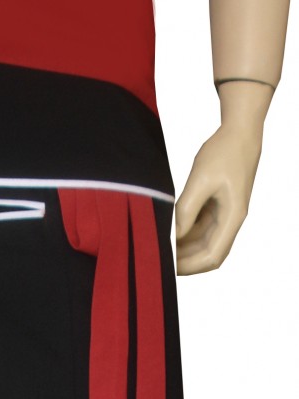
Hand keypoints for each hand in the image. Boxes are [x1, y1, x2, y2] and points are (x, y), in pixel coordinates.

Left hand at [174, 120, 262, 274]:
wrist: (239, 131)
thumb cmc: (224, 152)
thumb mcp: (200, 180)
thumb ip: (186, 210)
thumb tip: (173, 236)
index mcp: (233, 217)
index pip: (212, 256)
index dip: (190, 266)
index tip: (168, 266)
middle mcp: (231, 220)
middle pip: (208, 254)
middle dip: (184, 261)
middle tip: (158, 260)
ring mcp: (224, 215)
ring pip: (203, 243)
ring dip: (183, 248)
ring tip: (159, 247)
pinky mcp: (217, 207)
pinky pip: (200, 228)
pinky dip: (185, 233)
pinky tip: (168, 232)